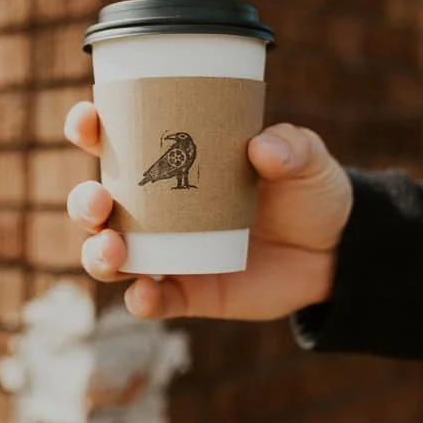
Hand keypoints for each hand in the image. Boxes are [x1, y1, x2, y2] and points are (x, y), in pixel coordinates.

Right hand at [63, 102, 352, 320]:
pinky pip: (154, 301)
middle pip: (99, 206)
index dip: (90, 129)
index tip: (88, 120)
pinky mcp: (189, 293)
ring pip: (111, 256)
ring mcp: (170, 252)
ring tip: (114, 248)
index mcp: (174, 162)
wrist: (338, 250)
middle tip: (99, 201)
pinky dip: (141, 301)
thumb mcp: (306, 157)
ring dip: (98, 253)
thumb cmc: (310, 191)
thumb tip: (262, 148)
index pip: (117, 143)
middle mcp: (160, 210)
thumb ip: (291, 145)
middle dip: (84, 203)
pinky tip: (144, 295)